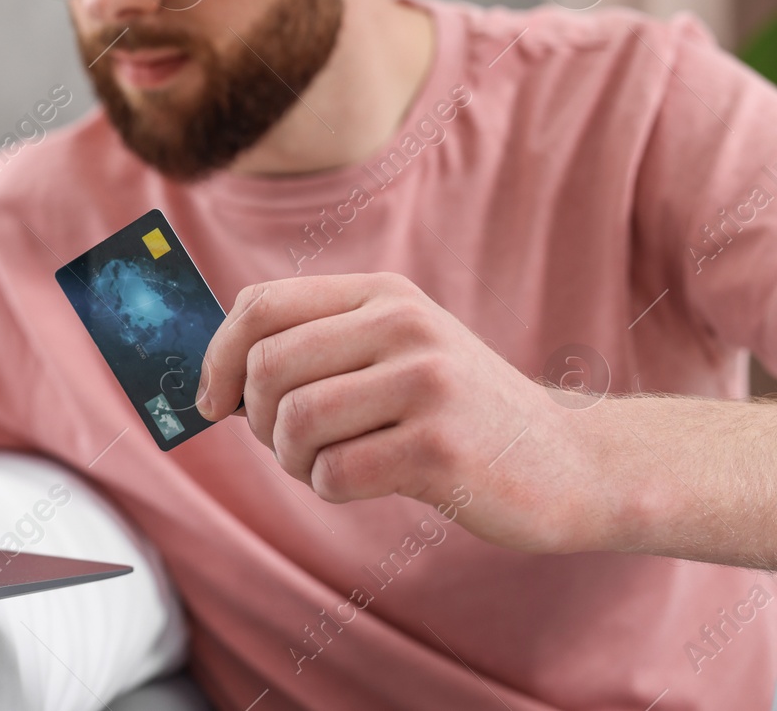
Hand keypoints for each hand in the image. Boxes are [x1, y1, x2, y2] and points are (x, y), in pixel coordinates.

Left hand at [195, 272, 612, 554]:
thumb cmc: (458, 412)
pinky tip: (363, 483)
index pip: (260, 305)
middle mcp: (404, 325)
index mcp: (383, 295)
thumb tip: (213, 376)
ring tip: (324, 465)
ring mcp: (426, 383)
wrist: (570, 462)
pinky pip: (333, 473)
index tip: (212, 400)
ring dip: (291, 459)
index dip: (217, 356)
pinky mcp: (440, 448)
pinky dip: (328, 488)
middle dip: (256, 419)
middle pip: (267, 366)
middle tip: (285, 444)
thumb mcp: (395, 352)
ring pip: (294, 422)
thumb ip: (315, 347)